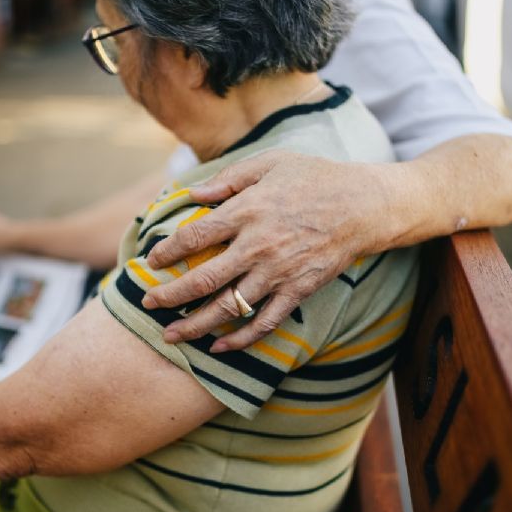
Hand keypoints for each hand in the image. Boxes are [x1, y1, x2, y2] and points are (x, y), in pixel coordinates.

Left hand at [142, 150, 396, 350]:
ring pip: (229, 307)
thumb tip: (191, 194)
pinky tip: (219, 347)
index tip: (152, 262)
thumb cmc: (314, 177)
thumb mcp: (269, 163)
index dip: (168, 252)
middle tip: (148, 304)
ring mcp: (279, 273)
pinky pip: (264, 322)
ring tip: (171, 335)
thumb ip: (227, 179)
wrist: (363, 205)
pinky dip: (240, 339)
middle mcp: (258, 246)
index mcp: (247, 211)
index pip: (195, 237)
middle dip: (170, 296)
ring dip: (196, 325)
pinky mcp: (298, 291)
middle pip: (204, 279)